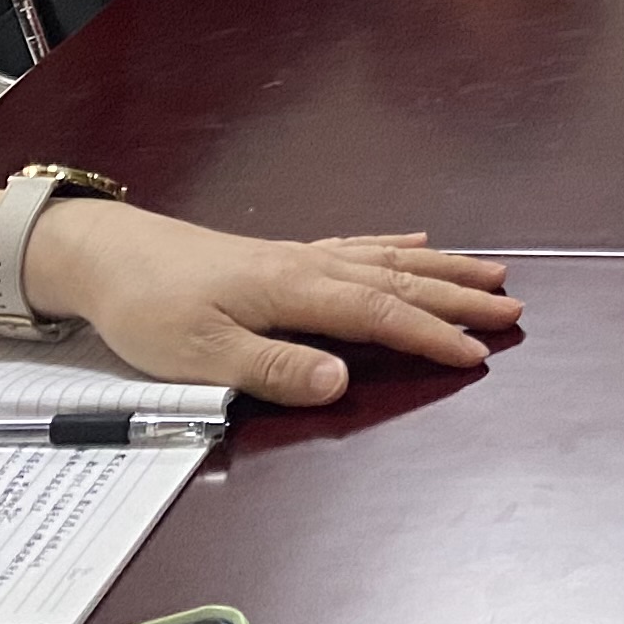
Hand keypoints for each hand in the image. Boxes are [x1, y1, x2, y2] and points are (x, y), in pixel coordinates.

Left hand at [23, 199, 517, 408]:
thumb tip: (340, 380)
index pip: (380, 314)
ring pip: (388, 261)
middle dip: (459, 296)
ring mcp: (300, 256)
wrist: (108, 256)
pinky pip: (358, 246)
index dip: (432, 334)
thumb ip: (274, 367)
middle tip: (514, 308)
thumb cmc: (151, 307)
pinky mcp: (285, 256)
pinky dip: (394, 246)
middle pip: (400, 281)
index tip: (477, 352)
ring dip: (443, 269)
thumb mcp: (200, 354)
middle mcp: (310, 265)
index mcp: (297, 289)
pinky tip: (417, 243)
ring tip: (490, 274)